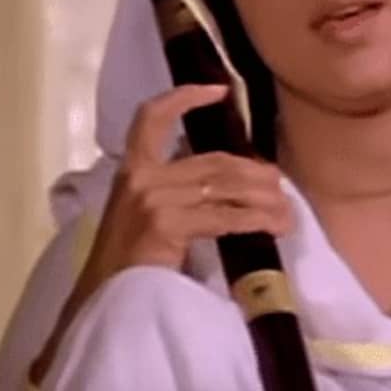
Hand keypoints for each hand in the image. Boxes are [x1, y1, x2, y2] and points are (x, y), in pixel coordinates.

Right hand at [30, 84, 291, 385]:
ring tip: (286, 211)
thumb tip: (227, 183)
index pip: (152, 118)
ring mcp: (153, 199)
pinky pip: (224, 217)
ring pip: (225, 187)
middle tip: (281, 187)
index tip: (218, 90)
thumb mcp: (142, 215)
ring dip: (263, 199)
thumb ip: (172, 191)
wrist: (105, 299)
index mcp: (132, 170)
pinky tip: (273, 226)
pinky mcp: (166, 224)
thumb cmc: (126, 264)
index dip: (184, 98)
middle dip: (254, 173)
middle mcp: (142, 177)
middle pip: (214, 161)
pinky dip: (255, 220)